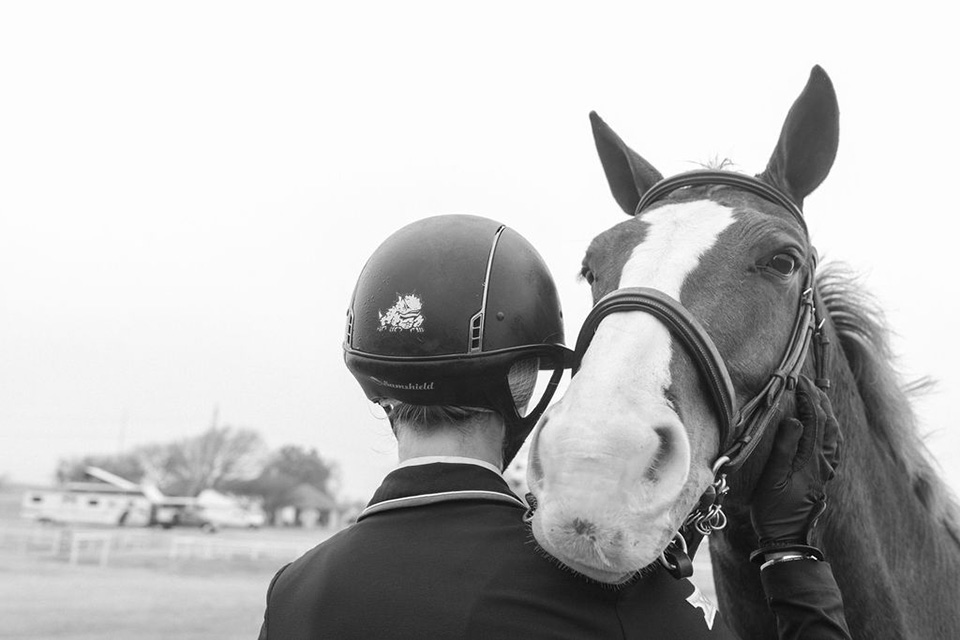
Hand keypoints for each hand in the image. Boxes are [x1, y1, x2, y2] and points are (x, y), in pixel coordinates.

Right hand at [750, 376, 841, 548]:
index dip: (808, 397)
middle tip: (807, 382)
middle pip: (828, 424)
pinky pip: (833, 446)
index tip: (798, 380)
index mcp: (811, 460)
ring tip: (817, 396)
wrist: (787, 538)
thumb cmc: (774, 510)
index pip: (814, 420)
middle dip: (819, 399)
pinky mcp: (823, 477)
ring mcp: (825, 470)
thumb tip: (795, 419)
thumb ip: (785, 448)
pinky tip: (824, 427)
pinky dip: (830, 429)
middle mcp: (823, 463)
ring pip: (834, 434)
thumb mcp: (773, 478)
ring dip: (826, 412)